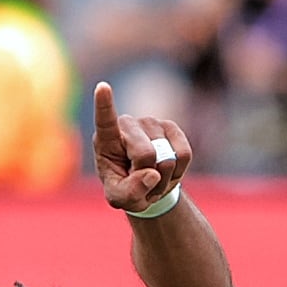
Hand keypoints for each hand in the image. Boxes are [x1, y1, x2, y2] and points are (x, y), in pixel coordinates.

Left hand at [91, 81, 190, 212]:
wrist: (146, 185)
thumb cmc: (125, 188)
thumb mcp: (120, 199)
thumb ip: (130, 192)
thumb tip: (152, 174)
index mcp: (107, 139)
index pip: (105, 120)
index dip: (104, 104)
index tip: (102, 87)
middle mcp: (128, 124)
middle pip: (145, 154)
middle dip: (148, 176)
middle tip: (141, 181)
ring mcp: (151, 123)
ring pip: (167, 157)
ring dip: (163, 178)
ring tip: (152, 177)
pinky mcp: (172, 128)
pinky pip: (184, 154)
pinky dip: (179, 171)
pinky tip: (168, 171)